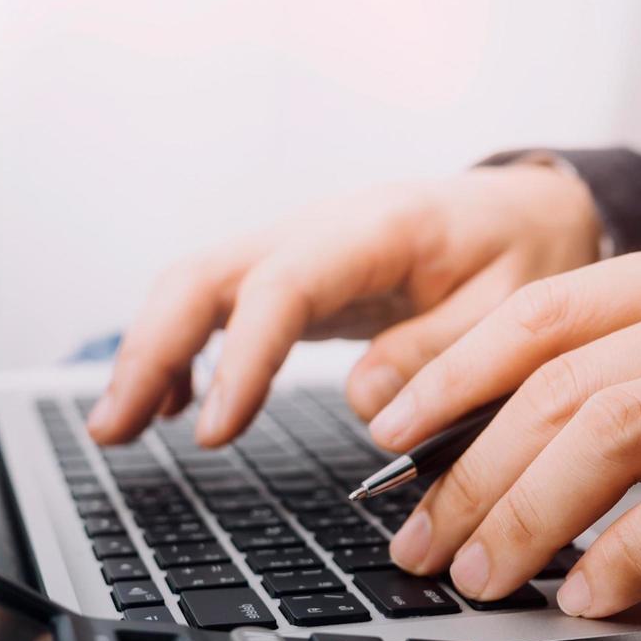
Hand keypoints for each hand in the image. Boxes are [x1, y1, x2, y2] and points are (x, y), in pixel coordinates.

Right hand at [89, 161, 603, 447]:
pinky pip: (215, 307)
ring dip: (146, 355)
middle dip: (149, 351)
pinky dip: (181, 356)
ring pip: (192, 288)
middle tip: (113, 430)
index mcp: (379, 229)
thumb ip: (444, 354)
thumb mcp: (519, 309)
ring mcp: (294, 249)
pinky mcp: (287, 276)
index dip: (240, 358)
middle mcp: (318, 228)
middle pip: (204, 277)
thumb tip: (366, 403)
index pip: (282, 285)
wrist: (527, 209)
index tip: (213, 431)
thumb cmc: (527, 254)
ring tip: (116, 431)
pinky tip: (169, 409)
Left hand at [369, 230, 640, 616]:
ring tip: (483, 576)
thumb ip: (639, 380)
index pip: (542, 313)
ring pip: (616, 432)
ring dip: (527, 512)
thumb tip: (490, 450)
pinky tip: (588, 594)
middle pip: (563, 383)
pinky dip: (629, 553)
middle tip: (419, 541)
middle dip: (469, 471)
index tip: (380, 435)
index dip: (448, 375)